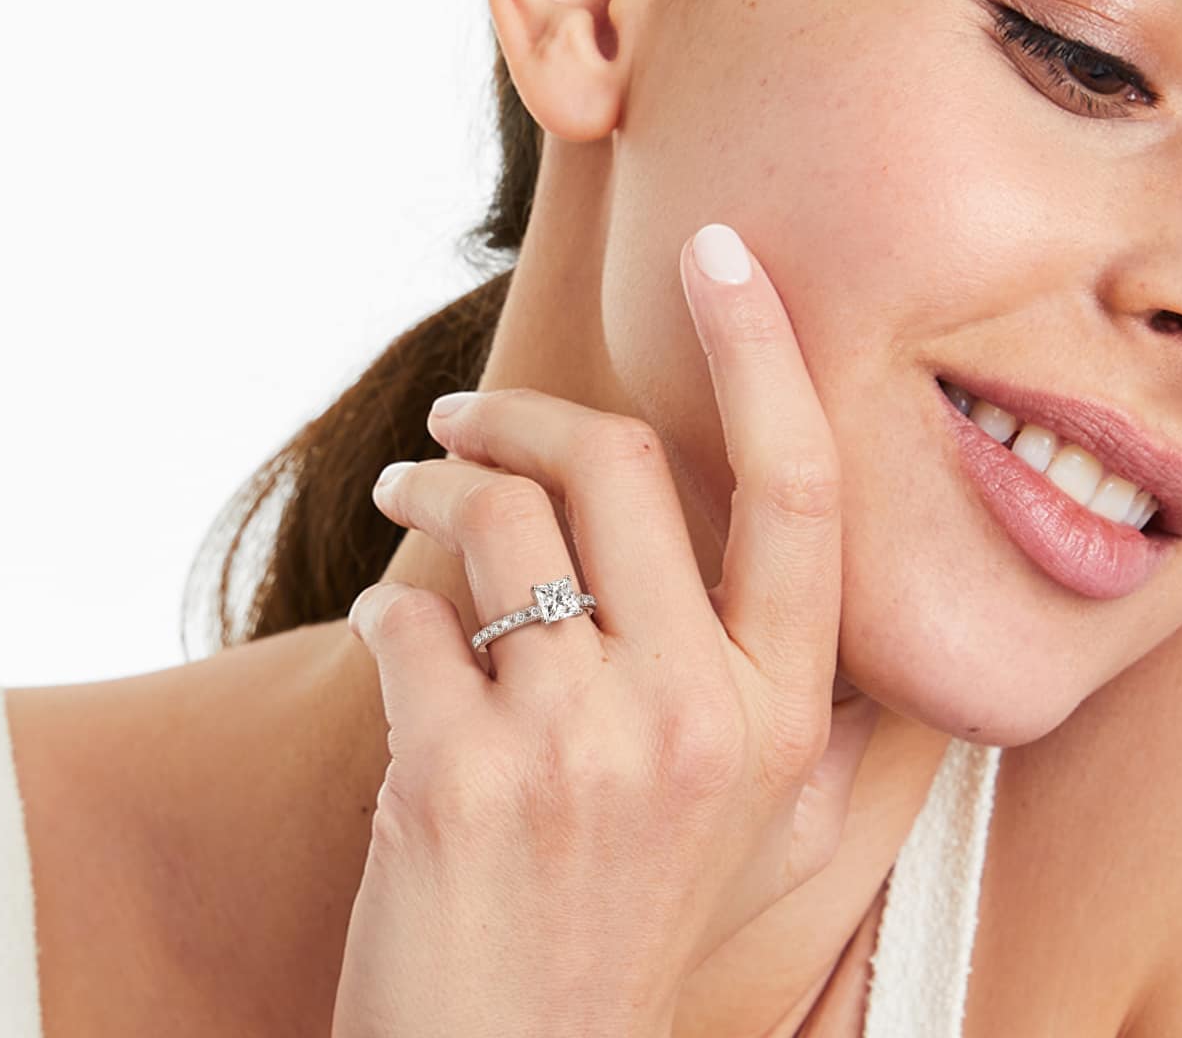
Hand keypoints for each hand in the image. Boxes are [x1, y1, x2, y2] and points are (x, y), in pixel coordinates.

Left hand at [331, 222, 880, 1037]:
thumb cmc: (633, 928)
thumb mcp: (763, 822)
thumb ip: (793, 691)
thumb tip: (786, 543)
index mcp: (785, 713)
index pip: (798, 489)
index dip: (764, 351)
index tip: (720, 253)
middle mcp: (701, 718)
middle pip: (617, 464)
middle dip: (518, 414)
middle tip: (462, 421)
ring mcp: (582, 749)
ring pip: (497, 521)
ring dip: (434, 489)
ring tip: (410, 504)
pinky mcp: (461, 779)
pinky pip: (406, 617)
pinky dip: (384, 603)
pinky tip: (390, 635)